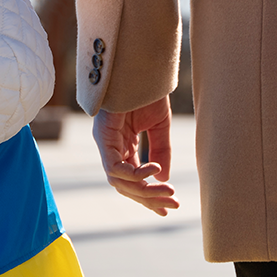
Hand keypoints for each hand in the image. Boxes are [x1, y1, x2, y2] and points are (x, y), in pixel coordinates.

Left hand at [93, 96, 179, 215]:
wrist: (139, 67)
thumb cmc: (146, 92)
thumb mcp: (158, 127)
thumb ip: (160, 151)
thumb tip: (163, 179)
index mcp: (123, 148)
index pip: (132, 181)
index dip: (149, 197)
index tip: (168, 208)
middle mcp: (111, 148)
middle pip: (124, 186)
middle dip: (149, 199)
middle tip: (173, 204)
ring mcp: (105, 143)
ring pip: (118, 182)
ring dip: (144, 191)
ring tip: (168, 191)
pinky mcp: (103, 137)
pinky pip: (114, 167)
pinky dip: (135, 174)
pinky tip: (154, 170)